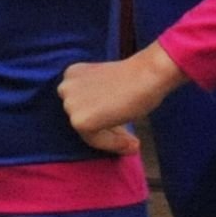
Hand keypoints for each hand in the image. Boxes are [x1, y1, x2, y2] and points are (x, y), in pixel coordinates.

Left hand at [58, 44, 182, 151]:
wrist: (150, 72)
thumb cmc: (138, 76)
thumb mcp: (110, 84)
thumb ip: (99, 100)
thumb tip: (104, 125)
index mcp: (72, 74)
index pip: (83, 105)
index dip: (103, 119)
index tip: (121, 130)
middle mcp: (65, 87)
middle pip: (84, 119)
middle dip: (107, 130)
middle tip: (129, 140)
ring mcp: (70, 104)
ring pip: (89, 133)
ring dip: (112, 139)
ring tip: (133, 143)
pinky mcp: (79, 121)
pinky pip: (96, 141)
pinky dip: (114, 144)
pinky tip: (133, 143)